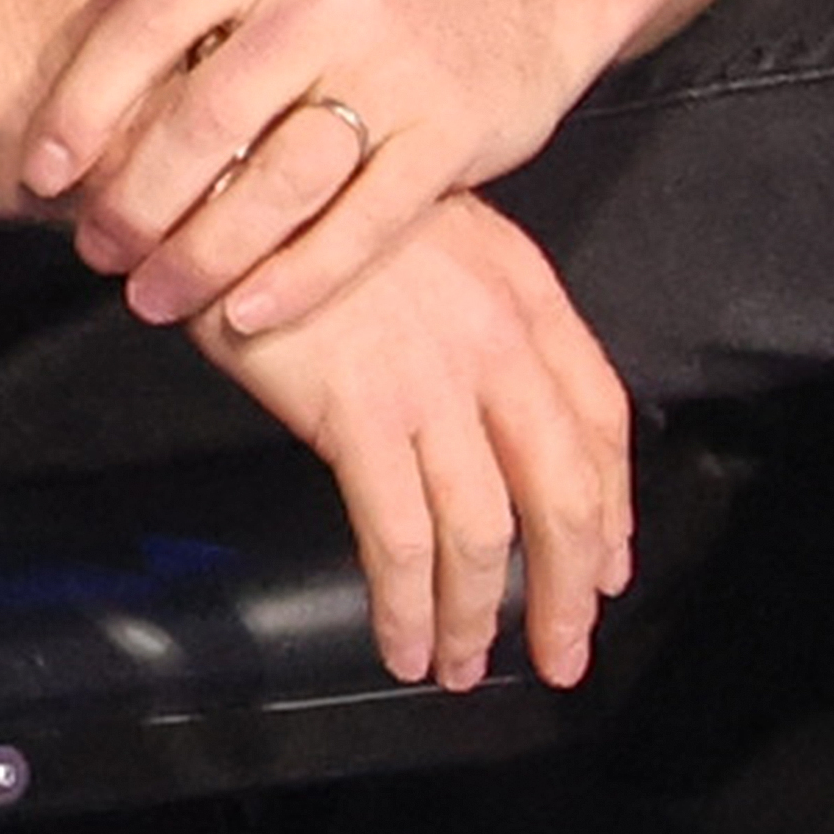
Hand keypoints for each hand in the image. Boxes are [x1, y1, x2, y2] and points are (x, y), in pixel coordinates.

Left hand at [22, 0, 644, 339]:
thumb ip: (193, 31)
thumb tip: (71, 129)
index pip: (146, 25)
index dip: (82, 106)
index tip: (41, 175)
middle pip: (206, 118)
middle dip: (137, 199)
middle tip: (96, 254)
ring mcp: (395, 66)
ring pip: (278, 180)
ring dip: (203, 252)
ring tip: (152, 298)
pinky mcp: (452, 132)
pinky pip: (361, 223)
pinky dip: (296, 277)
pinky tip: (245, 313)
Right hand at [194, 193, 632, 692]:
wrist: (223, 166)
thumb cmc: (305, 199)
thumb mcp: (421, 230)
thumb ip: (470, 307)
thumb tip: (484, 399)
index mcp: (521, 289)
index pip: (599, 414)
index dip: (610, 505)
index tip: (604, 566)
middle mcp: (494, 338)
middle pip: (563, 490)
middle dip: (566, 589)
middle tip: (561, 653)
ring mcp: (430, 378)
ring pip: (485, 530)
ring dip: (478, 615)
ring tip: (463, 666)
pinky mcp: (356, 411)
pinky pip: (401, 536)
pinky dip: (408, 605)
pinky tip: (403, 643)